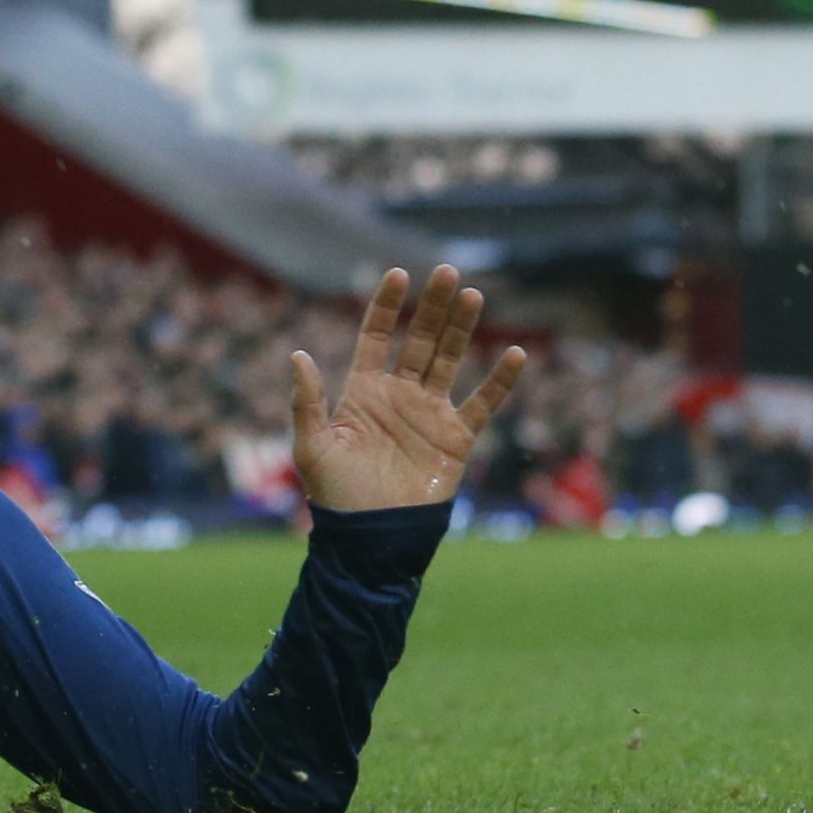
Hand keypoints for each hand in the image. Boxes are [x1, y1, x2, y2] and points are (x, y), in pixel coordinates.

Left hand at [289, 266, 528, 515]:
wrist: (371, 540)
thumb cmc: (336, 497)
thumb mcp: (312, 448)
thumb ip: (307, 402)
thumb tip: (297, 355)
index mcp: (363, 392)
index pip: (376, 336)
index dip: (386, 307)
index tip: (398, 274)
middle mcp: (399, 395)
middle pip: (419, 340)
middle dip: (432, 306)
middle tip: (446, 271)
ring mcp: (430, 415)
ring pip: (450, 360)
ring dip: (462, 328)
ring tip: (473, 295)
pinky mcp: (456, 439)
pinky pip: (483, 404)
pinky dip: (500, 381)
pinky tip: (515, 353)